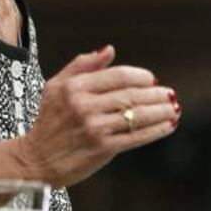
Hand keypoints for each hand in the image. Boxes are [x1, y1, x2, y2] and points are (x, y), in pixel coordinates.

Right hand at [18, 45, 179, 187]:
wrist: (35, 160)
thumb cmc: (48, 120)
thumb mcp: (56, 86)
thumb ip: (83, 65)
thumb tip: (109, 50)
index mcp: (75, 87)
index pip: (118, 76)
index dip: (140, 76)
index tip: (152, 79)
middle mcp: (85, 106)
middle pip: (131, 95)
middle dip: (156, 94)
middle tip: (170, 93)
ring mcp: (94, 128)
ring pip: (137, 115)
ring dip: (160, 111)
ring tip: (174, 108)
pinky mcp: (102, 149)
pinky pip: (135, 137)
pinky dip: (155, 130)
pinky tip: (167, 125)